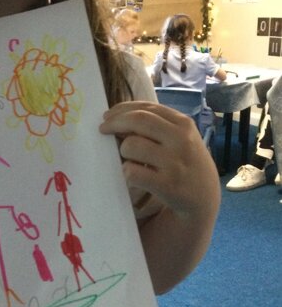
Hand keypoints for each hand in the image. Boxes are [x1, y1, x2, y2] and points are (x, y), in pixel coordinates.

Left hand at [99, 100, 219, 222]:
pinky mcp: (167, 185)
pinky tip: (132, 175)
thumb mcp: (180, 138)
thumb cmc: (185, 163)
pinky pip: (132, 171)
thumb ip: (156, 125)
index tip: (107, 115)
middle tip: (102, 129)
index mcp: (183, 124)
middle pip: (138, 120)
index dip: (122, 109)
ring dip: (122, 151)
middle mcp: (181, 140)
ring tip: (128, 159)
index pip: (146, 108)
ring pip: (131, 145)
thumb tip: (118, 118)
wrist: (203, 198)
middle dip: (115, 123)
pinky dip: (126, 172)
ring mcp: (174, 162)